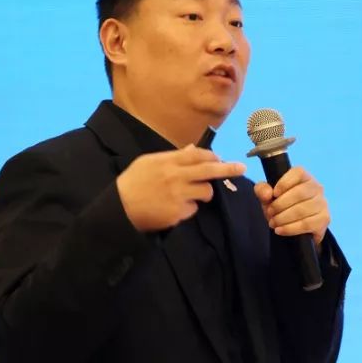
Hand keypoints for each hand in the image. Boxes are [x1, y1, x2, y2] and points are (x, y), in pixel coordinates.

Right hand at [117, 145, 245, 231]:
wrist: (120, 208)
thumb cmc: (133, 182)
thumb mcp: (149, 162)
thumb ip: (173, 157)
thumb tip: (193, 150)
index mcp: (168, 161)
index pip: (198, 155)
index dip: (212, 156)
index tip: (220, 158)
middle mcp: (176, 176)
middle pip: (209, 170)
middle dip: (228, 169)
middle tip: (242, 169)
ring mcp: (178, 195)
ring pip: (206, 191)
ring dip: (204, 193)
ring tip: (191, 194)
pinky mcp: (179, 213)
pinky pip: (194, 209)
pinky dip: (189, 208)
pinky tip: (175, 207)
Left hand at [254, 166, 329, 246]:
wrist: (295, 228)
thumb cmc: (282, 207)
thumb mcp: (268, 197)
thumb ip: (262, 190)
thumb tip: (267, 194)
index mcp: (304, 177)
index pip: (298, 173)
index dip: (284, 183)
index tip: (274, 194)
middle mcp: (317, 188)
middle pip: (300, 193)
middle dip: (280, 204)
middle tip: (270, 212)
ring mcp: (322, 203)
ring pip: (302, 210)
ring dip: (283, 218)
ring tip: (273, 223)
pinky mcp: (324, 219)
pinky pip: (306, 224)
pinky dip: (290, 228)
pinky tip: (280, 230)